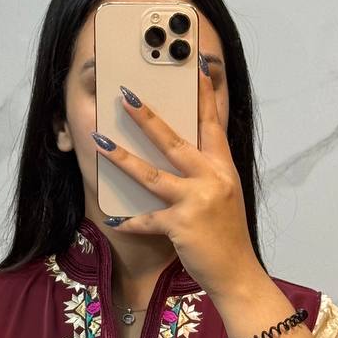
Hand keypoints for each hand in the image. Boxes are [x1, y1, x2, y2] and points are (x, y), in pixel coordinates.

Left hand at [90, 54, 260, 297]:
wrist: (237, 272)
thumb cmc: (227, 236)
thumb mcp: (225, 197)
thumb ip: (206, 174)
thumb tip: (179, 155)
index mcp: (223, 169)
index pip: (212, 124)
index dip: (204, 94)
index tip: (197, 65)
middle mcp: (212, 179)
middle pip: (175, 141)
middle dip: (148, 118)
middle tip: (127, 96)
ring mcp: (196, 201)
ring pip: (152, 175)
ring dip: (123, 158)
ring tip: (100, 141)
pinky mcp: (181, 225)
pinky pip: (148, 220)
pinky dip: (131, 221)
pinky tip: (114, 220)